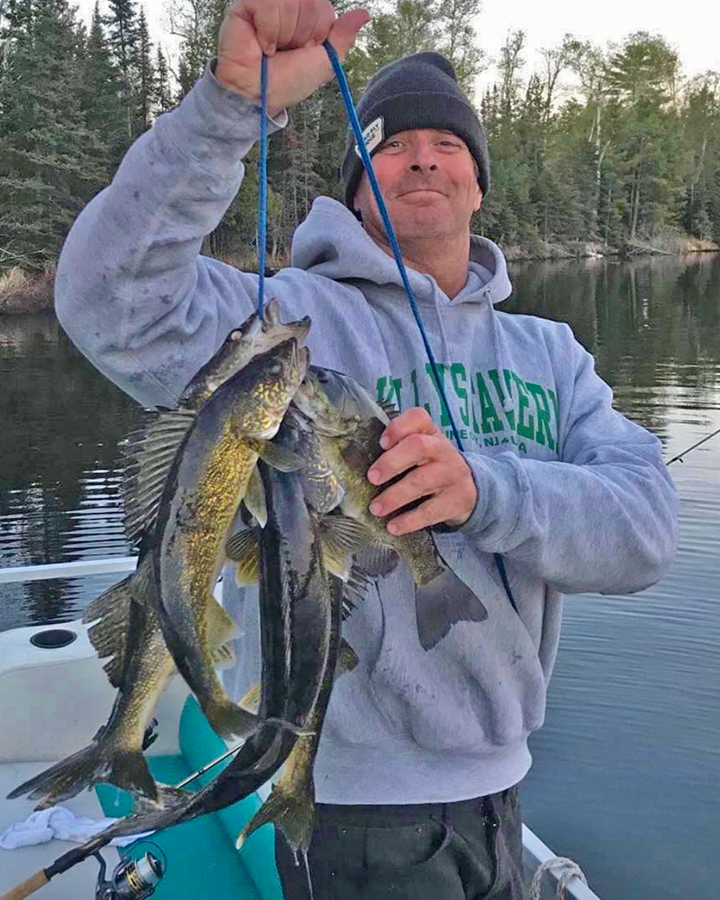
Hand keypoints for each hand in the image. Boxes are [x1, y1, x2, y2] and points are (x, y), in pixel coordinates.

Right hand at [216, 0, 369, 113]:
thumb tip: (365, 13)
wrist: (259, 94)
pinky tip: (262, 46)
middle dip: (302, 35)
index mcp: (307, 15)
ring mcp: (267, 2)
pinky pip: (268, 6)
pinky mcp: (247, 4)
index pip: (324, 7)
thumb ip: (343, 36)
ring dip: (285, 35)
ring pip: (289, 3)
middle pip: (310, 2)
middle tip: (288, 51)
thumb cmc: (288, 81)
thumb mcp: (324, 62)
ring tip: (273, 50)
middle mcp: (288, 5)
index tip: (304, 51)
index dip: (318, 34)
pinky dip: (268, 32)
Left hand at [366, 407, 477, 534]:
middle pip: (418, 446)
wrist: (470, 490)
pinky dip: (409, 520)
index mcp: (430, 434)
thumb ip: (397, 449)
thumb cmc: (433, 467)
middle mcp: (443, 450)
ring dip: (394, 496)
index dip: (398, 428)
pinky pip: (431, 511)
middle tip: (372, 478)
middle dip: (391, 462)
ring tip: (375, 508)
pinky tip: (393, 526)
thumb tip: (357, 462)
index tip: (381, 443)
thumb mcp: (422, 452)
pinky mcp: (457, 500)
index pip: (418, 418)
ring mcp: (453, 475)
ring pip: (422, 481)